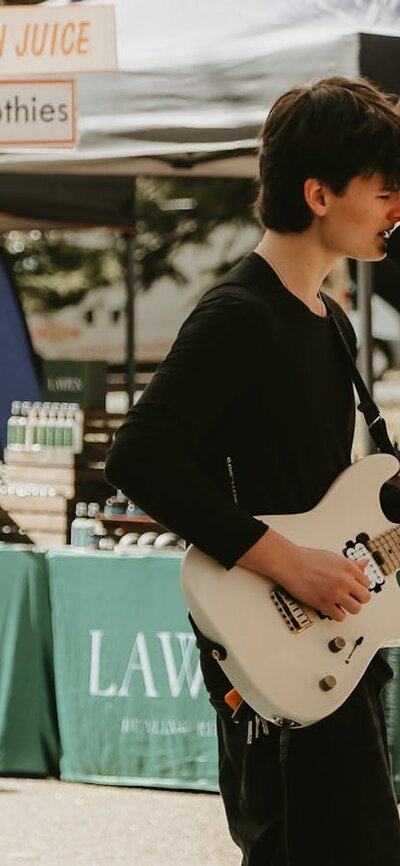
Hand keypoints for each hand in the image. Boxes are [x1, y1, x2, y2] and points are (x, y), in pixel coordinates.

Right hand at [237, 529, 370, 622]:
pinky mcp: (324, 604)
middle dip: (358, 598)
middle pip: (365, 598)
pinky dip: (337, 614)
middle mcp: (344, 581)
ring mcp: (335, 593)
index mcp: (348, 568)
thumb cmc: (308, 558)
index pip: (367, 583)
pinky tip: (332, 608)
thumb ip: (351, 563)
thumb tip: (363, 563)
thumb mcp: (333, 557)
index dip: (360, 586)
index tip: (355, 588)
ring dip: (349, 608)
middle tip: (350, 597)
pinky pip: (340, 617)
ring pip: (356, 609)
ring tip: (342, 604)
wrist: (290, 563)